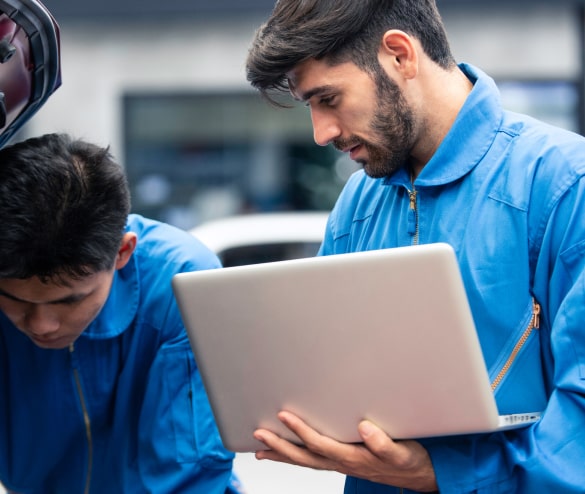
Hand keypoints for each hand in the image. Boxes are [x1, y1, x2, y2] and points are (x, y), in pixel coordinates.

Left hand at [254, 411, 437, 491]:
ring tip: (260, 448)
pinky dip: (294, 458)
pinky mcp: (343, 462)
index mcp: (354, 457)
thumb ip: (384, 443)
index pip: (320, 444)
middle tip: (258, 433)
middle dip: (280, 446)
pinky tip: (283, 453)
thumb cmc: (409, 460)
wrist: (419, 475)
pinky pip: (312, 461)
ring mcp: (341, 464)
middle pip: (304, 457)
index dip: (300, 431)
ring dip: (282, 454)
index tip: (283, 415)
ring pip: (305, 461)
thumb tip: (364, 428)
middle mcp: (342, 463)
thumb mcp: (402, 452)